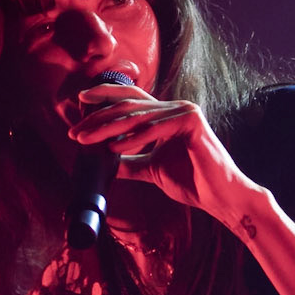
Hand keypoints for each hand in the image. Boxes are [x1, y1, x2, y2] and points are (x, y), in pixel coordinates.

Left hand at [70, 81, 258, 216]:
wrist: (219, 197)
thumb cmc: (192, 182)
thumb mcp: (152, 170)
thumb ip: (131, 162)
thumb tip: (106, 162)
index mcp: (167, 114)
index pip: (131, 99)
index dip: (105, 97)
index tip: (79, 102)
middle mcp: (176, 108)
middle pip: (130, 106)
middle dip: (99, 118)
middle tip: (75, 131)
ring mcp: (185, 112)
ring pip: (139, 116)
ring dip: (109, 128)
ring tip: (87, 140)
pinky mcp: (192, 123)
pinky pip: (156, 129)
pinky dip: (135, 139)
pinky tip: (115, 147)